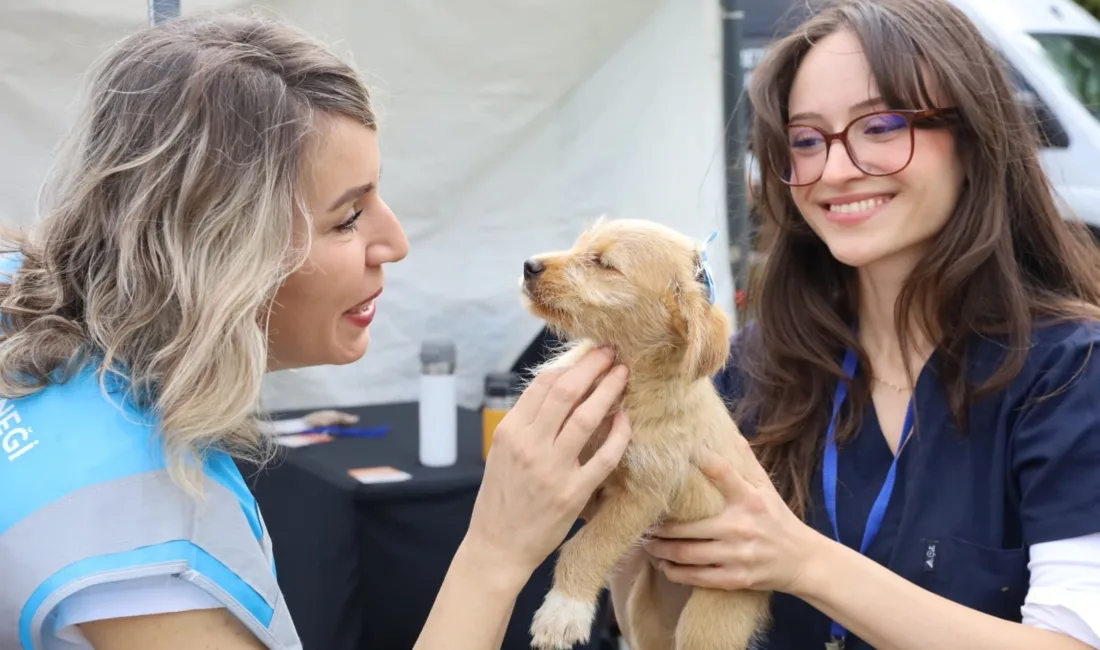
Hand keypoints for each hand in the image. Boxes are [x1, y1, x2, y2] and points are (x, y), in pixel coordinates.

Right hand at [465, 346, 631, 581]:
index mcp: (509, 431)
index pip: (543, 384)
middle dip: (593, 365)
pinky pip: (604, 456)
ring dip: (609, 390)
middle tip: (612, 353)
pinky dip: (618, 433)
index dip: (571, 363)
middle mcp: (529, 446)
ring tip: (623, 374)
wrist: (496, 548)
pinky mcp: (573, 493)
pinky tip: (625, 420)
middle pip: (566, 391)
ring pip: (587, 417)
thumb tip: (558, 388)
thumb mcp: (502, 453)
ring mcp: (552, 470)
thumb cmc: (501, 499)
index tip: (589, 354)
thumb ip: (527, 423)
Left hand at [644, 439, 828, 594]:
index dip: (700, 461)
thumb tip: (729, 433)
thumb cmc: (778, 519)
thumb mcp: (766, 488)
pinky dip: (674, 571)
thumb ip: (746, 463)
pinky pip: (695, 577)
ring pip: (686, 553)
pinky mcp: (735, 579)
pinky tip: (663, 565)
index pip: (722, 473)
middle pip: (688, 526)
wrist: (803, 560)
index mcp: (749, 499)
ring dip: (660, 549)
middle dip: (660, 526)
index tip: (676, 455)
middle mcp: (741, 527)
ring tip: (647, 543)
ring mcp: (737, 556)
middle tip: (644, 521)